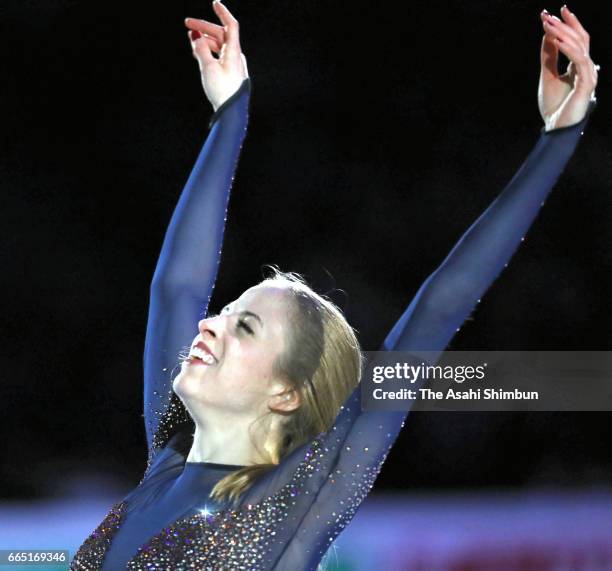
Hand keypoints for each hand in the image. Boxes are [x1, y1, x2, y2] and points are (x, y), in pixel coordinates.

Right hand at [184, 1, 248, 111]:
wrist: (232, 113)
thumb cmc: (222, 92)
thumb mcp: (208, 68)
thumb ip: (201, 49)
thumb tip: (196, 36)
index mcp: (234, 52)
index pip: (230, 26)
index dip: (223, 13)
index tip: (214, 3)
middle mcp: (236, 57)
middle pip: (221, 35)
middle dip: (204, 28)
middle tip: (187, 24)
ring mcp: (234, 66)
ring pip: (219, 46)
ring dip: (204, 40)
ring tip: (191, 40)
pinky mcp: (230, 74)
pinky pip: (219, 56)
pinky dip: (208, 51)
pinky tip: (198, 53)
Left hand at [538, 6, 598, 129]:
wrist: (555, 128)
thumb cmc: (554, 106)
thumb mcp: (548, 76)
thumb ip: (549, 57)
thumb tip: (548, 35)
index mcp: (578, 65)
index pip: (576, 40)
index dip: (566, 25)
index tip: (550, 14)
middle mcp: (587, 67)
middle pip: (580, 39)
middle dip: (565, 25)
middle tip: (549, 15)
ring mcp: (588, 75)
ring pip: (580, 47)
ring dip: (563, 34)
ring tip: (549, 25)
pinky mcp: (586, 84)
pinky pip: (579, 62)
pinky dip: (568, 50)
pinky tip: (557, 42)